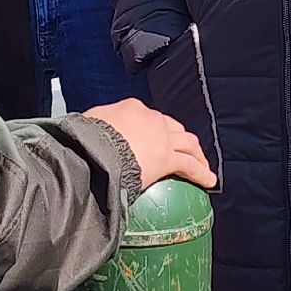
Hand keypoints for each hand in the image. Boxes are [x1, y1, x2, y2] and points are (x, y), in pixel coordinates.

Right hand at [84, 98, 216, 189]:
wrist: (94, 150)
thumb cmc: (85, 140)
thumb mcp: (86, 127)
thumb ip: (92, 130)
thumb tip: (81, 137)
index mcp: (132, 109)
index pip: (148, 117)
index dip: (154, 128)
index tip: (153, 138)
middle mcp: (151, 118)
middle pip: (172, 127)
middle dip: (179, 138)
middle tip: (183, 150)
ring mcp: (162, 137)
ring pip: (188, 143)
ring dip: (197, 154)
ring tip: (202, 165)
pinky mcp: (167, 157)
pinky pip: (190, 166)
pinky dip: (202, 173)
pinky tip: (209, 182)